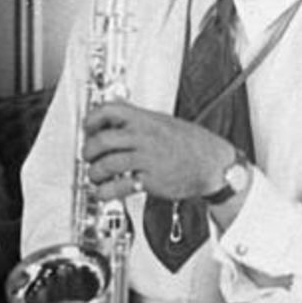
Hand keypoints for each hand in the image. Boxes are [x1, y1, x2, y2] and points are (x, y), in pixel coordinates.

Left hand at [82, 101, 232, 201]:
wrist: (214, 164)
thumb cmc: (191, 143)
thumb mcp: (164, 122)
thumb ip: (139, 120)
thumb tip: (113, 119)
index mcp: (146, 119)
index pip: (110, 110)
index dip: (92, 119)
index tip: (87, 128)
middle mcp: (144, 137)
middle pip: (102, 140)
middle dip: (88, 151)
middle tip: (88, 157)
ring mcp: (147, 158)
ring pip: (106, 164)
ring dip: (94, 173)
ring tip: (95, 177)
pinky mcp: (150, 180)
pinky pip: (118, 186)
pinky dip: (105, 192)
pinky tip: (104, 192)